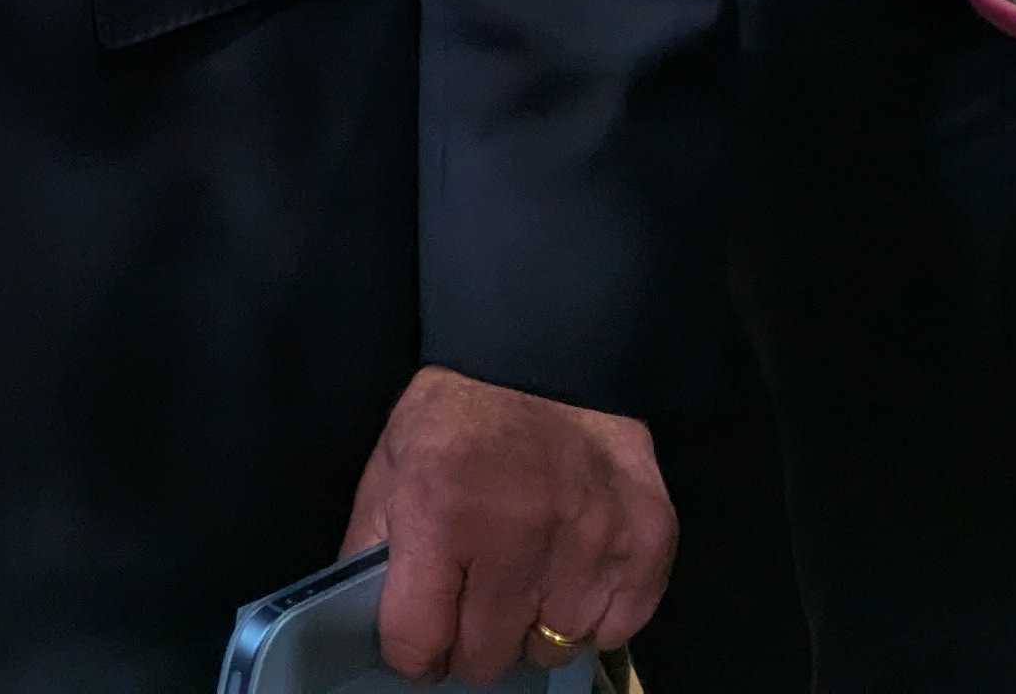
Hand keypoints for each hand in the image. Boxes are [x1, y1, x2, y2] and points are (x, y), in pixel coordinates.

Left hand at [345, 369, 673, 678]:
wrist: (548, 354)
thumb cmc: (458, 416)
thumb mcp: (391, 466)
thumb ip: (371, 549)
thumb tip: (369, 630)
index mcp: (441, 513)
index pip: (417, 642)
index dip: (412, 651)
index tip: (421, 637)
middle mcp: (519, 537)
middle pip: (486, 660)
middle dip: (472, 642)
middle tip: (474, 601)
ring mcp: (591, 546)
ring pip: (551, 651)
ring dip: (533, 628)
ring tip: (526, 577)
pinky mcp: (646, 545)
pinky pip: (612, 632)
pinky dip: (590, 617)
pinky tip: (571, 572)